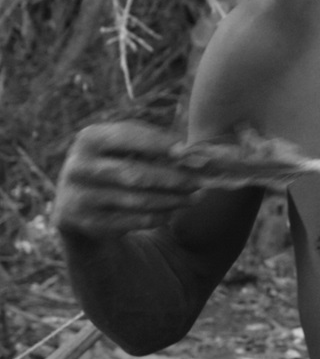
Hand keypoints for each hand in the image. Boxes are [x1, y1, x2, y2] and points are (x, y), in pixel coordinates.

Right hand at [53, 122, 201, 238]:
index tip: (188, 150)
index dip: (159, 142)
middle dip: (174, 178)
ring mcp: (79, 196)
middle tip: (201, 181)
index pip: (127, 136)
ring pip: (138, 200)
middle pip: (135, 173)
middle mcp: (78, 166)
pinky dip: (159, 216)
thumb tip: (194, 153)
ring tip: (195, 197)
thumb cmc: (115, 166)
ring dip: (173, 200)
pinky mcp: (88, 222)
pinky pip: (133, 221)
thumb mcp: (125, 149)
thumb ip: (154, 146)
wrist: (79, 204)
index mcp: (89, 139)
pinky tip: (173, 211)